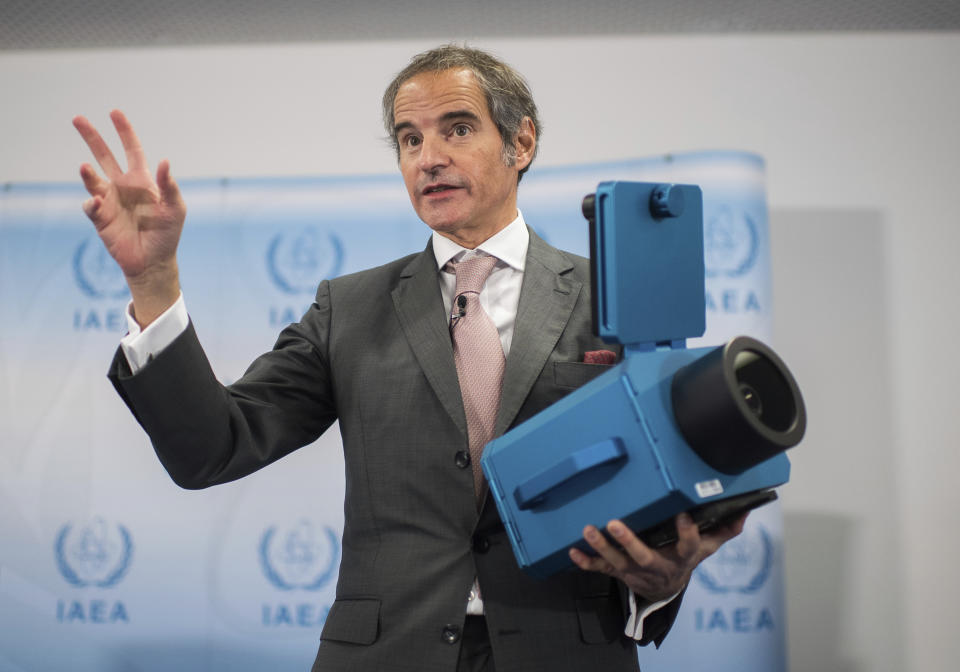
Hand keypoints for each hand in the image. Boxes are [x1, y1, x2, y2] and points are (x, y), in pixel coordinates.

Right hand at [73, 110, 184, 325]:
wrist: (153, 261)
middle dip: (92, 137)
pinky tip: (96, 204)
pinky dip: (90, 203)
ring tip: (85, 167)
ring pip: (92, 178)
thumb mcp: (175, 209)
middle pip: (104, 155)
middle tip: (78, 119)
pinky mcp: (100, 217)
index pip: (131, 150)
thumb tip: (165, 161)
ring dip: (87, 173)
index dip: (124, 131)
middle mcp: (123, 186)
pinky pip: (90, 206)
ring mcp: (109, 201)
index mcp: (142, 181)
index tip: (114, 112)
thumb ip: (170, 185)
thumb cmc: (167, 234)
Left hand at [569, 512, 747, 602]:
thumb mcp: (707, 547)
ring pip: (616, 562)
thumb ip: (724, 529)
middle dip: (628, 542)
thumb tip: (746, 510)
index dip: (687, 533)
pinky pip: (599, 570)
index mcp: (681, 557)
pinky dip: (585, 562)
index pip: (689, 546)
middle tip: (614, 523)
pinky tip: (572, 551)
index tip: (683, 514)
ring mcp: (634, 572)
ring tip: (587, 529)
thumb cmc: (684, 558)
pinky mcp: (618, 573)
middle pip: (642, 557)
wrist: (666, 590)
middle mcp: (656, 566)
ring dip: (601, 547)